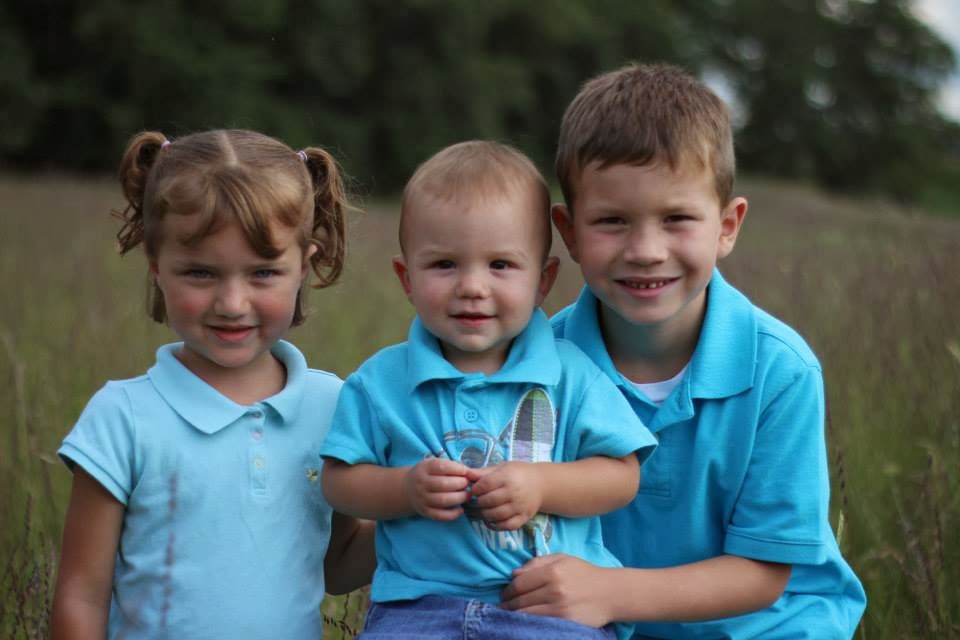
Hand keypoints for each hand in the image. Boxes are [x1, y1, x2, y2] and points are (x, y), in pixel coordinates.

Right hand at [405, 457, 470, 520]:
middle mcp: (421, 483)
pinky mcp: (425, 512)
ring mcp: (422, 499)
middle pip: (443, 484)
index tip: (467, 472)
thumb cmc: (428, 474)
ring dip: (459, 498)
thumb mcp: (435, 464)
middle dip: (460, 484)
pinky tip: (461, 510)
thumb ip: (452, 466)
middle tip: (468, 484)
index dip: (457, 469)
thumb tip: (472, 473)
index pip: (441, 467)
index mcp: (425, 468)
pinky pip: (440, 515)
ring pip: (443, 500)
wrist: (408, 488)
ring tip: (467, 495)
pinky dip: (452, 514)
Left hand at [466, 462, 543, 529]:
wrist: (542, 484)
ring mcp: (519, 507)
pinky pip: (506, 526)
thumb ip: (483, 472)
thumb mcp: (502, 468)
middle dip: (477, 502)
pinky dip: (495, 525)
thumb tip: (466, 474)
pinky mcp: (523, 518)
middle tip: (475, 501)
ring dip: (484, 514)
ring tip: (481, 510)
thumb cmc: (518, 473)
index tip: (473, 490)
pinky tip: (490, 520)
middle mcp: (513, 492)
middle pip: (488, 501)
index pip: (484, 485)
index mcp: (507, 477)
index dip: (474, 489)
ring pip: (495, 515)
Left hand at [500, 554, 615, 627]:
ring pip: (526, 614)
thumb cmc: (585, 574)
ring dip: (513, 616)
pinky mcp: (566, 622)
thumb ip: (538, 562)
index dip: (508, 590)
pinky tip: (523, 622)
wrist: (611, 593)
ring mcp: (560, 608)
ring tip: (508, 615)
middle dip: (507, 604)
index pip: (519, 583)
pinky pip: (539, 624)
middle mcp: (555, 589)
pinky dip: (528, 623)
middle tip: (502, 607)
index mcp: (553, 571)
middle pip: (520, 600)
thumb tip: (514, 573)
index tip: (504, 594)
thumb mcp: (563, 559)